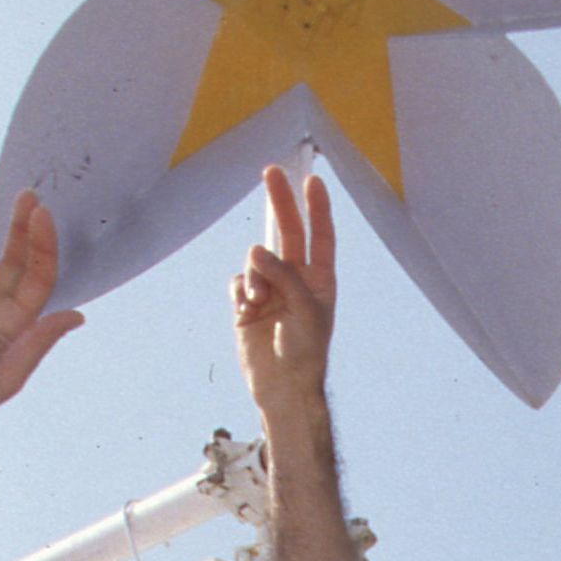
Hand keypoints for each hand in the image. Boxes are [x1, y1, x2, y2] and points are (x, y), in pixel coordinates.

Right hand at [233, 165, 336, 417]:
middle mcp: (296, 280)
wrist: (281, 388)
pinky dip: (240, 294)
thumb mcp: (304, 310)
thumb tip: (256, 249)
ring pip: (255, 259)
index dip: (318, 208)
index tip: (313, 180)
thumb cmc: (303, 353)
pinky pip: (238, 281)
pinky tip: (246, 314)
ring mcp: (271, 289)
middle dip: (280, 202)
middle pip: (288, 231)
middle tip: (270, 171)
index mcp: (320, 281)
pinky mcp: (247, 302)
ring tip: (258, 304)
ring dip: (254, 277)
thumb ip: (283, 274)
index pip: (321, 236)